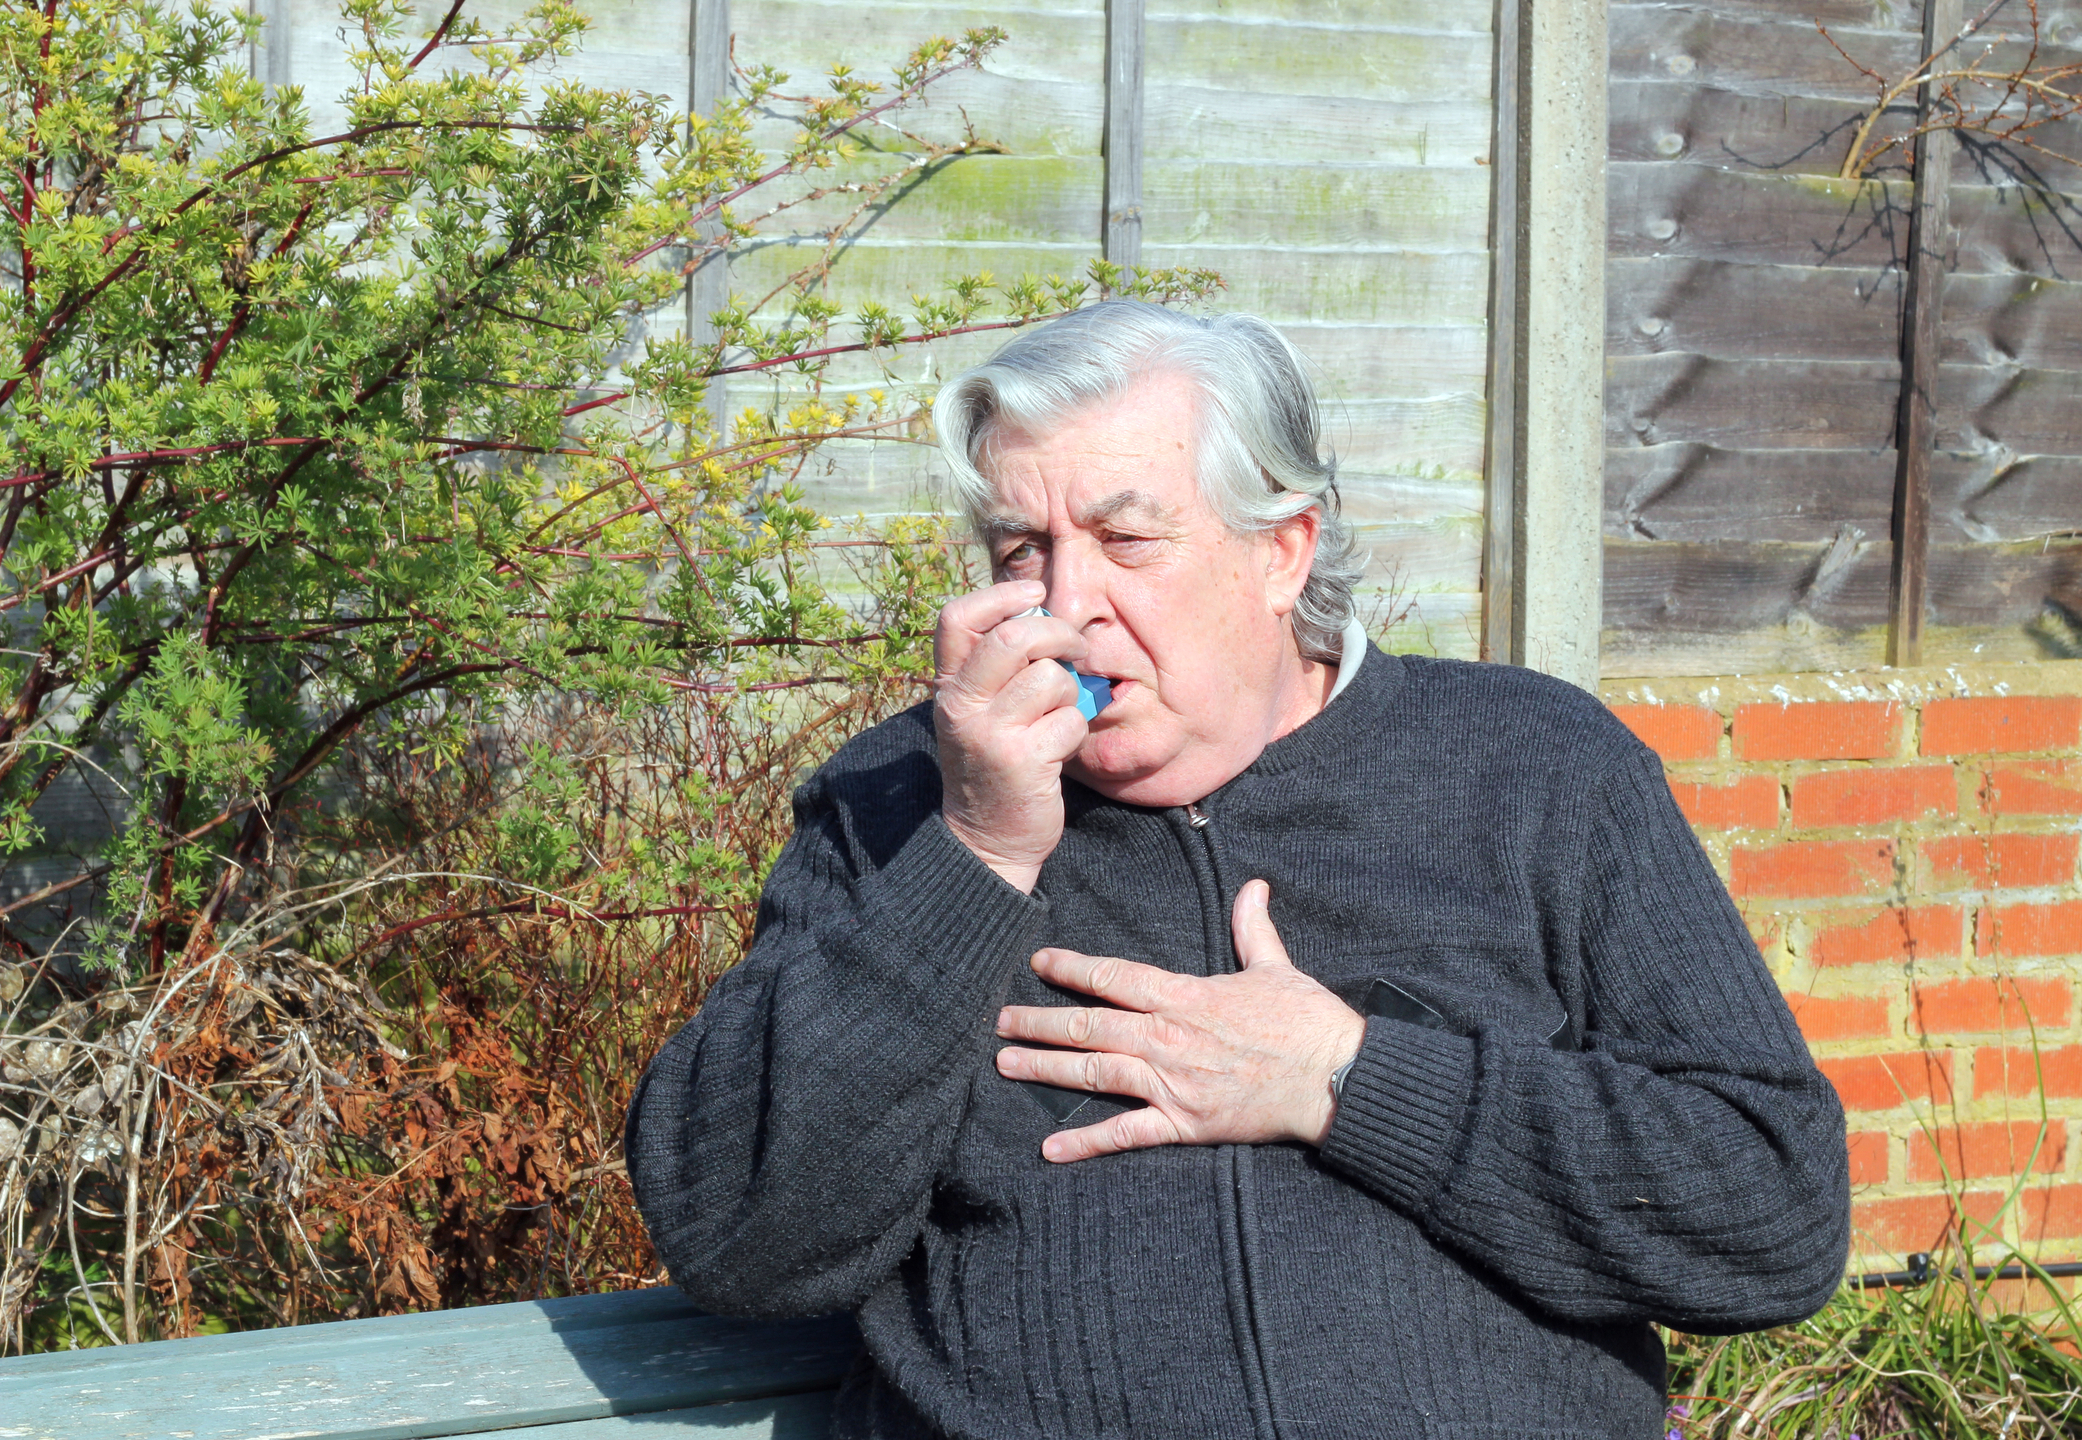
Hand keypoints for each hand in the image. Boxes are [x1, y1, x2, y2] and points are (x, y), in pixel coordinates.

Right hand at [934, 580, 1088, 891]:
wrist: (987, 840)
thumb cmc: (994, 763)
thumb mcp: (978, 711)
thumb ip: (999, 667)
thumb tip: (1045, 613)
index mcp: (947, 687)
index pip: (956, 618)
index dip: (1000, 594)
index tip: (1036, 593)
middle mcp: (960, 706)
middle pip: (1013, 636)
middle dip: (1057, 632)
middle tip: (1076, 646)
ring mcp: (989, 734)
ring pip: (1051, 678)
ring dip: (1070, 693)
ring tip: (1057, 716)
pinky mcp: (1022, 762)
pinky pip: (1070, 721)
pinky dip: (1075, 732)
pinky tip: (1058, 751)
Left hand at [994, 880, 1365, 1160]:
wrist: (1336, 1078)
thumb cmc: (1308, 1021)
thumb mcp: (1276, 965)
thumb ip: (1253, 927)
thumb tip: (1255, 886)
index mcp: (1185, 995)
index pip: (1113, 977)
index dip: (1071, 969)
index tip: (1038, 964)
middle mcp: (1167, 1037)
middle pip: (1088, 1025)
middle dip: (1038, 1022)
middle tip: (998, 1021)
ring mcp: (1172, 1083)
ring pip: (1094, 1073)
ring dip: (1045, 1069)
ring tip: (1006, 1065)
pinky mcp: (1185, 1123)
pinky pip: (1125, 1134)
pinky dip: (1085, 1142)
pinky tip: (1050, 1147)